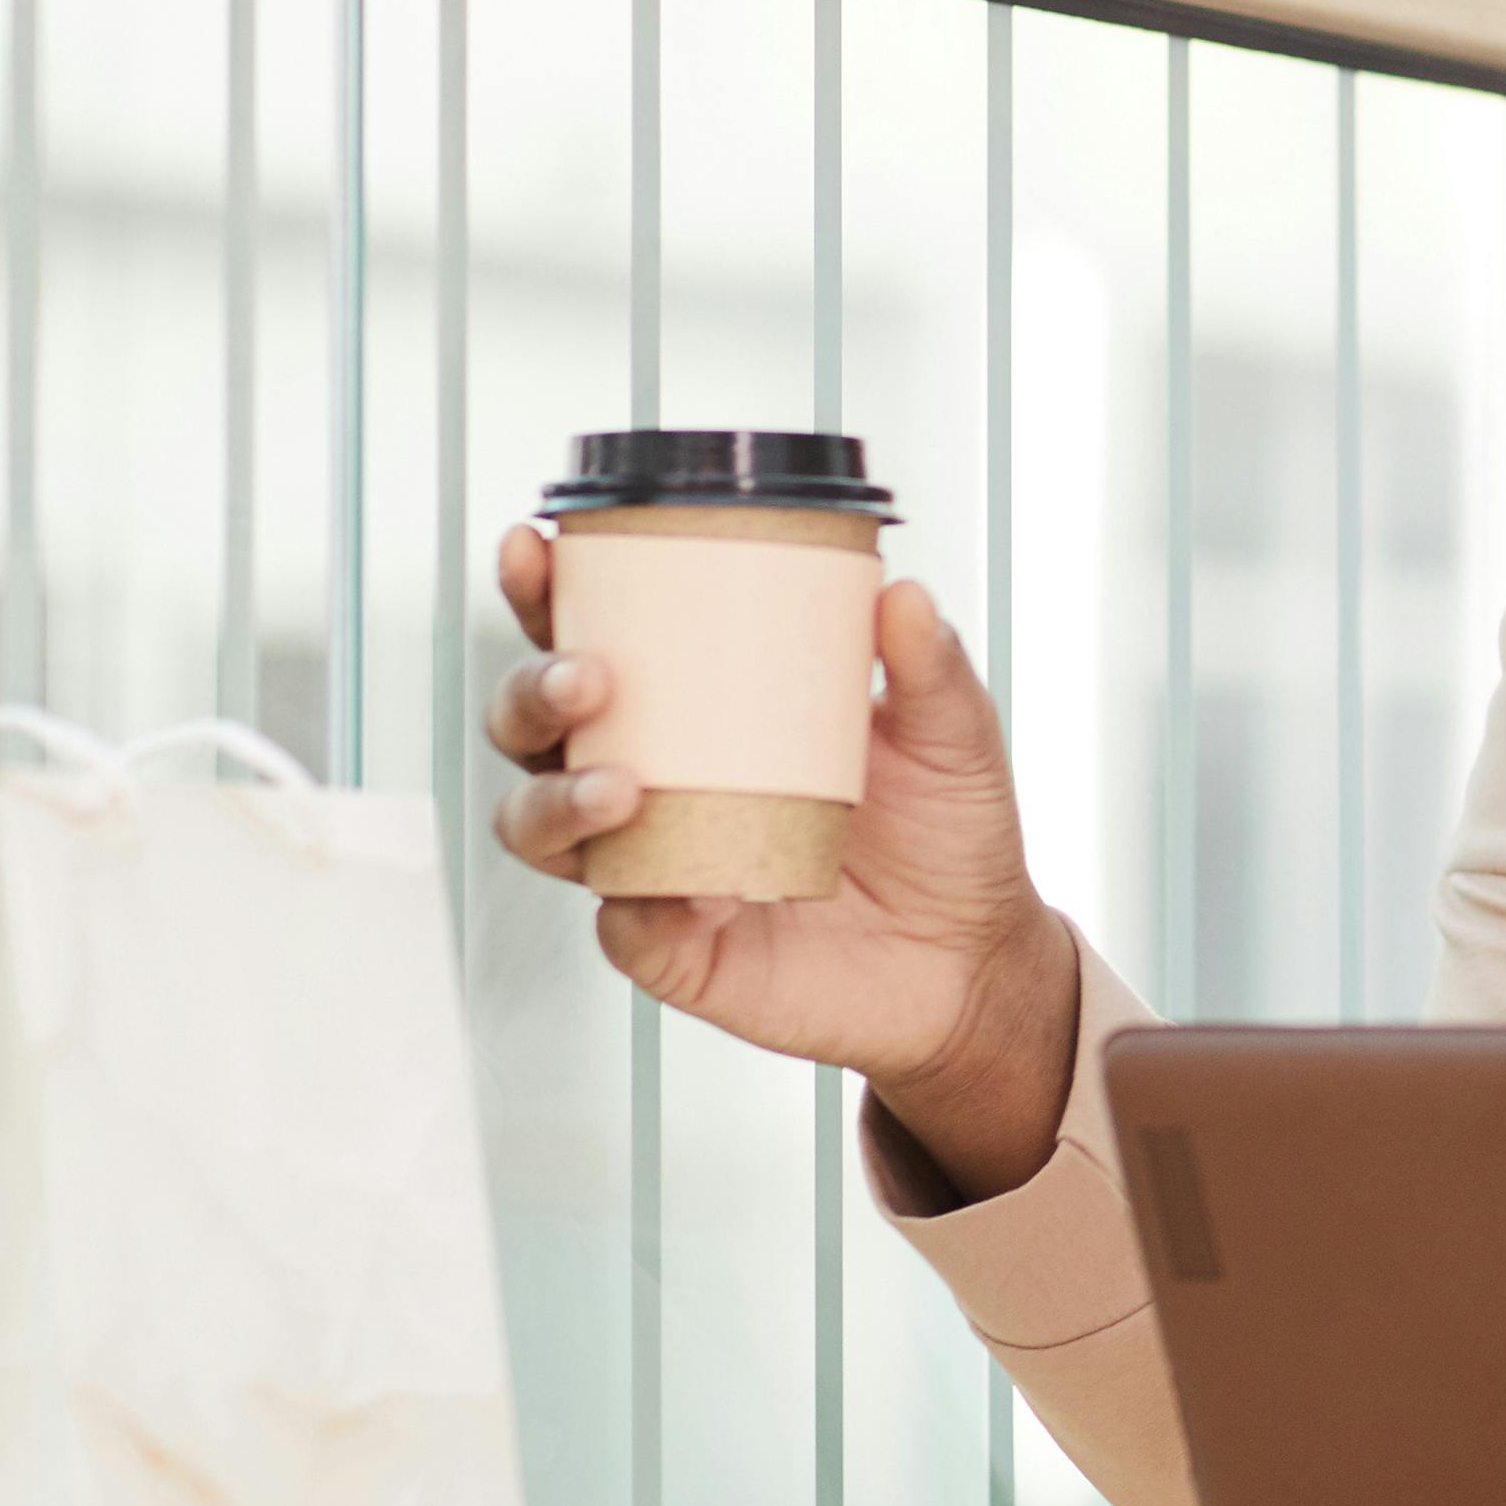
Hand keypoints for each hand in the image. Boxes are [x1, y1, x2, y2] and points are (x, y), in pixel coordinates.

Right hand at [485, 523, 1077, 1201]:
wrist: (972, 956)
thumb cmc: (945, 832)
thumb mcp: (951, 734)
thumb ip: (929, 667)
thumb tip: (902, 595)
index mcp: (696, 708)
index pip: (594, 637)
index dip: (544, 596)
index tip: (536, 549)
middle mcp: (649, 782)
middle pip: (534, 731)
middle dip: (533, 694)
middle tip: (590, 678)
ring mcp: (650, 867)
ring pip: (540, 830)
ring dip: (557, 802)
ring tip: (622, 788)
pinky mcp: (672, 951)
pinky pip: (624, 928)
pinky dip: (643, 907)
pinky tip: (694, 893)